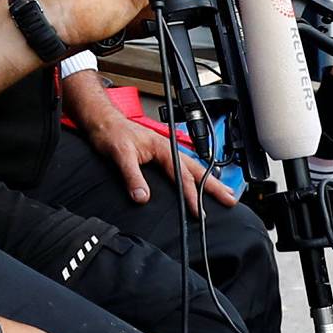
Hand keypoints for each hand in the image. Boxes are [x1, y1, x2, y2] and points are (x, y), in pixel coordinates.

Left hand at [67, 77, 235, 215]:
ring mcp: (166, 151)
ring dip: (210, 181)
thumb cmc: (111, 133)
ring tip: (225, 192)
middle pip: (197, 170)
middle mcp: (168, 148)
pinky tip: (201, 183)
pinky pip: (185, 167)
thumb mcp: (120, 155)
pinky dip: (197, 176)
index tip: (198, 212)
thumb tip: (142, 197)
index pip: (182, 175)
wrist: (102, 121)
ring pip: (194, 168)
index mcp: (163, 148)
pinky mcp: (161, 155)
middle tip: (230, 200)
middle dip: (215, 187)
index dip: (191, 195)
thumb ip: (132, 176)